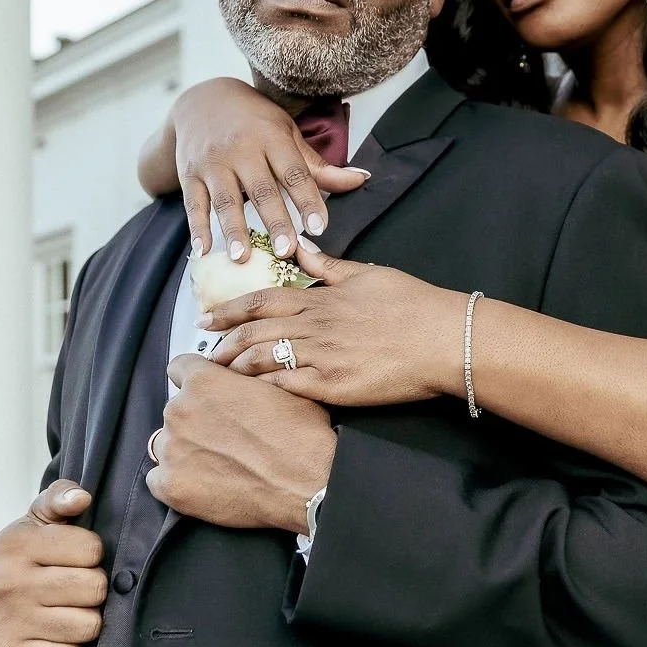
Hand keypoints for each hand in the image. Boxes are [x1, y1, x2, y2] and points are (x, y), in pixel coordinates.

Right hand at [0, 481, 106, 646]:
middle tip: (74, 587)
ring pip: (88, 626)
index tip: (76, 558)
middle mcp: (10, 582)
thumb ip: (59, 498)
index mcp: (18, 544)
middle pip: (94, 588)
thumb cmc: (19, 562)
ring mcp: (10, 621)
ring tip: (66, 610)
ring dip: (85, 620)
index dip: (92, 554)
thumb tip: (81, 497)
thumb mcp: (35, 522)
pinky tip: (54, 634)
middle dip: (93, 588)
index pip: (92, 549)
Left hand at [148, 355, 337, 533]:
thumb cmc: (300, 437)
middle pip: (176, 409)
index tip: (205, 393)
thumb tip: (238, 382)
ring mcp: (173, 450)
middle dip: (196, 419)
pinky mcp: (172, 486)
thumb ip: (245, 380)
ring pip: (166, 443)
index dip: (196, 379)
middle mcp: (181, 411)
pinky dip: (177, 480)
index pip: (180, 367)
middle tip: (225, 434)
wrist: (308, 482)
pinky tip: (204, 482)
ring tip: (217, 461)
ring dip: (185, 449)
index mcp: (204, 382)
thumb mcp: (279, 387)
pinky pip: (158, 479)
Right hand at [172, 78, 369, 261]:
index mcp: (272, 138)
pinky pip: (194, 203)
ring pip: (225, 199)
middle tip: (286, 251)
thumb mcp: (288, 135)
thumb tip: (362, 178)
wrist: (202, 100)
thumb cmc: (255, 122)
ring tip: (243, 257)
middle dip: (274, 221)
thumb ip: (319, 166)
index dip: (307, 200)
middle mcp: (241, 148)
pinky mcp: (189, 173)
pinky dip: (197, 228)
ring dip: (234, 230)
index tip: (319, 228)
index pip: (295, 172)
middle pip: (261, 189)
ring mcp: (213, 162)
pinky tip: (204, 250)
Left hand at [204, 240, 466, 406]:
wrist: (444, 338)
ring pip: (263, 360)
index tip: (206, 318)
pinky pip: (285, 388)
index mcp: (321, 298)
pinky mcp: (333, 387)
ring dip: (236, 369)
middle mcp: (314, 326)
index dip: (229, 311)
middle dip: (222, 344)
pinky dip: (263, 390)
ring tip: (218, 379)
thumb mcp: (369, 274)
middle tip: (201, 355)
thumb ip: (330, 267)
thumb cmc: (413, 304)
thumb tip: (304, 249)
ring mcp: (321, 357)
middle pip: (252, 334)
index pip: (261, 302)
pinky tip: (249, 397)